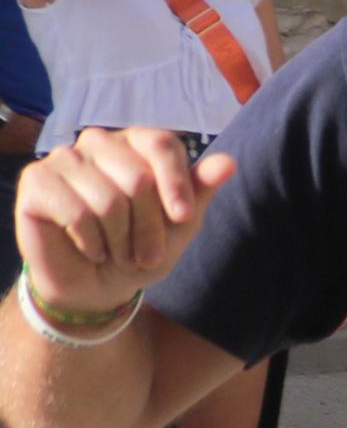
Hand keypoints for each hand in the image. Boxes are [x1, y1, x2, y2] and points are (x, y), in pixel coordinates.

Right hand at [15, 126, 225, 315]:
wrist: (98, 285)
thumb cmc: (141, 248)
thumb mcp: (180, 224)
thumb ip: (201, 190)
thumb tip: (229, 162)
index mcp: (137, 144)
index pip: (162, 144)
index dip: (176, 183)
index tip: (181, 217)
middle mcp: (99, 142)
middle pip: (138, 178)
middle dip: (148, 228)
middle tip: (143, 255)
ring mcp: (64, 158)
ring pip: (109, 200)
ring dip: (121, 242)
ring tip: (117, 254)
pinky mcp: (36, 180)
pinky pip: (77, 213)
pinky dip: (92, 243)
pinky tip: (89, 249)